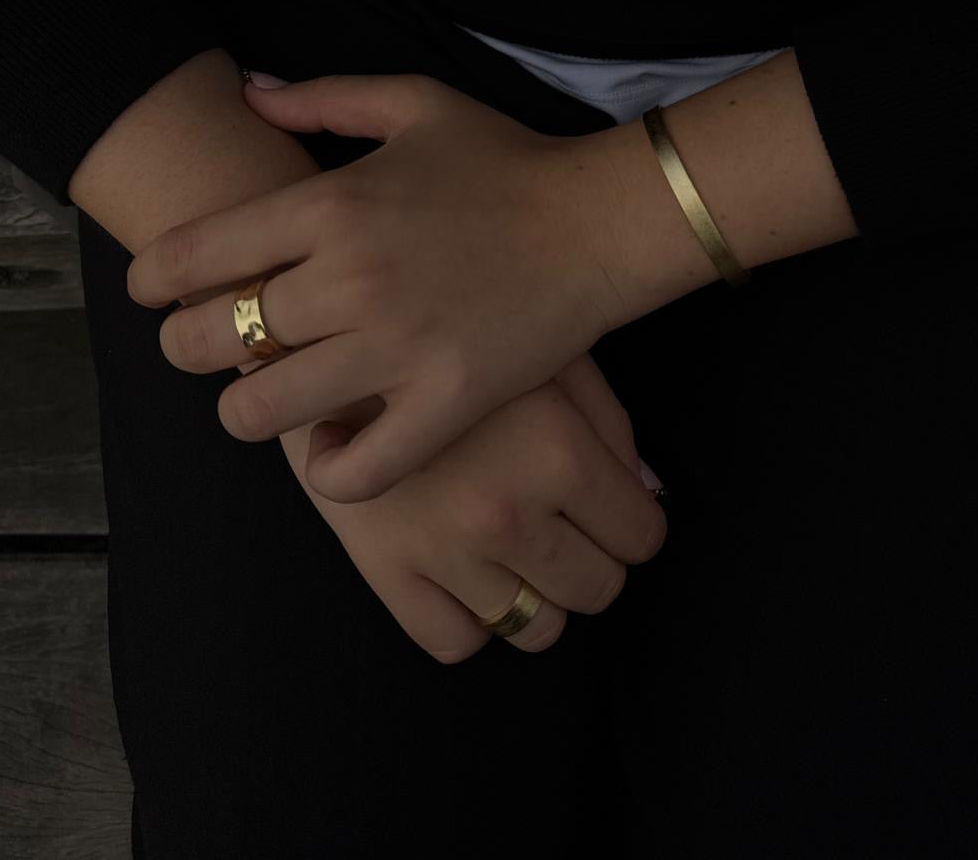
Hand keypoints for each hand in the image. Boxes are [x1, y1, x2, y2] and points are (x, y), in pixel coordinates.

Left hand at [127, 71, 671, 504]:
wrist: (600, 222)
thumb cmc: (508, 160)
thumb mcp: (416, 104)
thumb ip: (323, 97)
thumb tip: (247, 92)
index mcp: (331, 206)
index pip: (193, 254)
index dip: (151, 279)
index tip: (153, 290)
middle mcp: (349, 280)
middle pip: (209, 339)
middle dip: (186, 346)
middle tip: (208, 343)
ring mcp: (395, 349)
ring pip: (260, 411)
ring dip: (244, 409)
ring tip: (265, 396)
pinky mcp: (443, 404)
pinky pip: (355, 471)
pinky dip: (328, 471)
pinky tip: (332, 446)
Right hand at [275, 352, 667, 662]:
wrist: (331, 335)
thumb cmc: (455, 336)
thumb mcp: (548, 355)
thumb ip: (608, 424)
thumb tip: (646, 492)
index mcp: (557, 452)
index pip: (641, 534)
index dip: (633, 521)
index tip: (611, 508)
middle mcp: (507, 513)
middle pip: (597, 589)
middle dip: (592, 558)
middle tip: (564, 524)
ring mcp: (445, 553)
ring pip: (536, 628)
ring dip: (536, 592)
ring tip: (513, 543)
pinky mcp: (386, 573)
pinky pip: (456, 641)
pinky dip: (469, 616)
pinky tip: (463, 567)